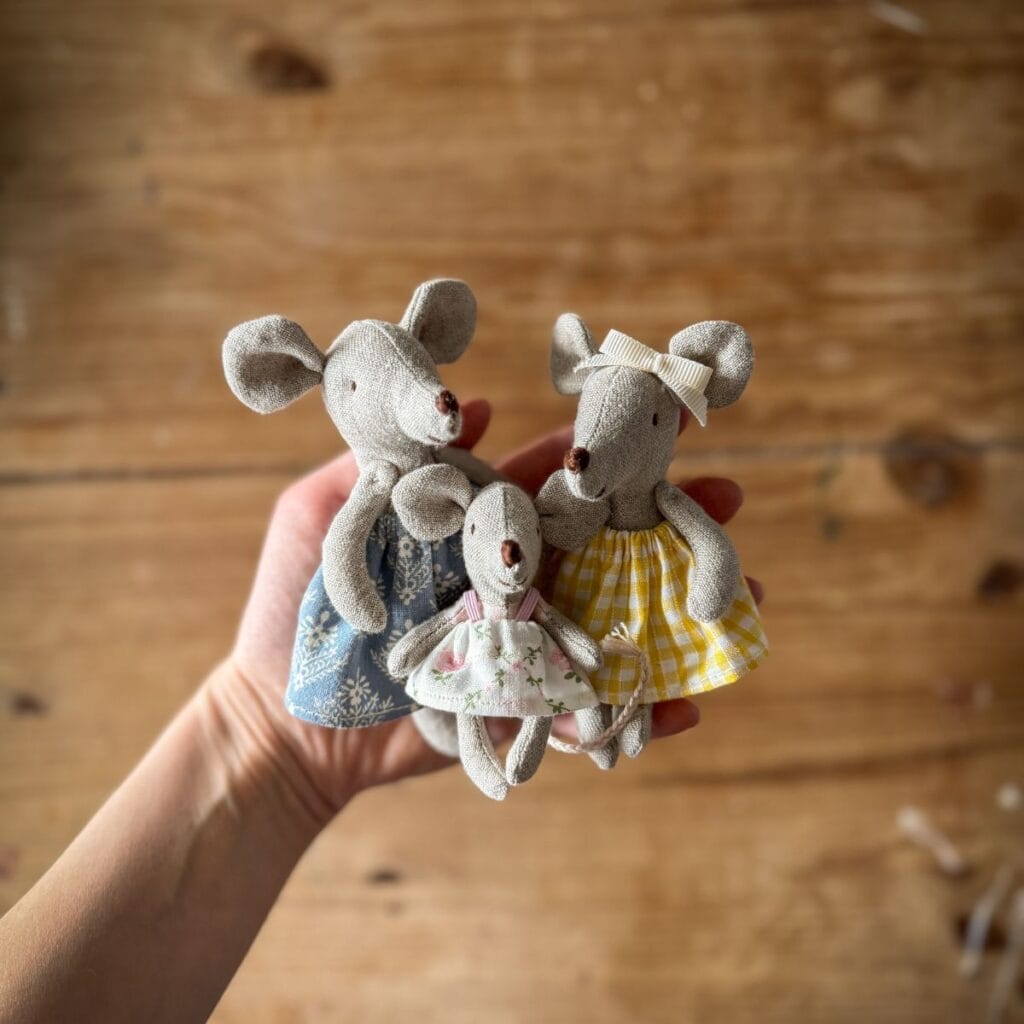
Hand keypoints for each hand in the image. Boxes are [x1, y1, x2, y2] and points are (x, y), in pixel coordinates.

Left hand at [207, 403, 762, 818]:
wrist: (278, 723)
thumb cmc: (292, 615)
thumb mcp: (318, 517)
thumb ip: (381, 462)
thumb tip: (472, 409)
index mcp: (471, 536)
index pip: (551, 489)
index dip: (606, 460)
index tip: (666, 425)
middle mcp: (508, 586)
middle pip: (600, 550)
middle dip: (666, 523)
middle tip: (732, 499)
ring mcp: (519, 650)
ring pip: (612, 625)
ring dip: (679, 611)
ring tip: (748, 595)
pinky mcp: (517, 710)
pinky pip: (588, 713)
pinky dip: (639, 711)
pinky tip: (694, 701)